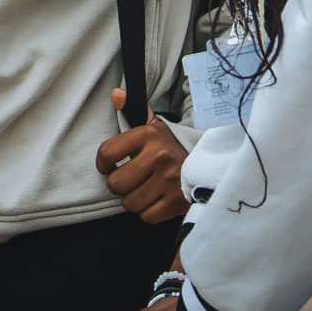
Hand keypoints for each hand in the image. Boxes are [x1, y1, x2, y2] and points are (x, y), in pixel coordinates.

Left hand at [96, 88, 189, 224]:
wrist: (208, 166)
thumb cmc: (171, 148)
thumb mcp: (154, 125)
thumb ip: (133, 109)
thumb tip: (116, 94)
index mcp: (149, 135)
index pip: (106, 152)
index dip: (103, 163)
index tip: (110, 166)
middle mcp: (159, 156)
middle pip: (115, 184)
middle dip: (118, 186)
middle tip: (128, 181)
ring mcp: (169, 181)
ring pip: (129, 203)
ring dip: (133, 200)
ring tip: (143, 190)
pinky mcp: (177, 202)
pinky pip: (147, 216)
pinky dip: (148, 212)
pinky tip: (155, 200)